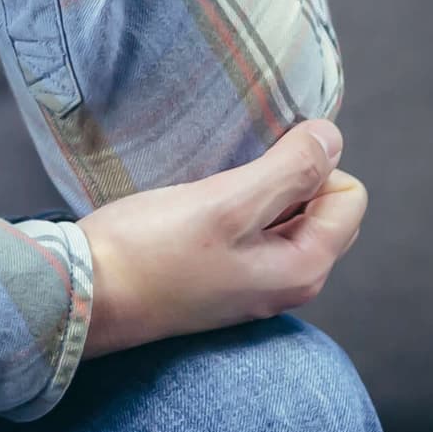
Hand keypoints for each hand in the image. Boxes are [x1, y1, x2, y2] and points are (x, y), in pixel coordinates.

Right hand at [76, 117, 366, 357]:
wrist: (83, 294)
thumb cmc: (149, 251)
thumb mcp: (226, 203)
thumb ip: (289, 171)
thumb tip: (333, 136)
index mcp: (304, 269)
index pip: (349, 195)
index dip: (311, 167)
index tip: (257, 170)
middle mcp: (289, 282)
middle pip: (326, 205)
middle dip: (292, 179)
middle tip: (235, 181)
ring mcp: (256, 281)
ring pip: (289, 214)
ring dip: (261, 191)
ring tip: (213, 193)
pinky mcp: (225, 274)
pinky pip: (257, 227)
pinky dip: (238, 207)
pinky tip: (199, 207)